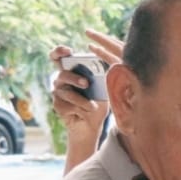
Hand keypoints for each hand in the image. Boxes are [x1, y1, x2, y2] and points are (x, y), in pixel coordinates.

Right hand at [50, 29, 120, 171]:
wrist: (95, 131)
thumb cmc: (105, 106)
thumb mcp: (108, 89)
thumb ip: (109, 73)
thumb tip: (121, 56)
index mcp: (75, 72)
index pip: (61, 56)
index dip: (60, 52)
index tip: (65, 49)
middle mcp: (64, 80)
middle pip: (59, 70)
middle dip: (70, 73)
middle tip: (83, 80)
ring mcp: (60, 94)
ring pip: (60, 88)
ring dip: (76, 94)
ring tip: (90, 102)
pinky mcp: (60, 109)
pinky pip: (62, 104)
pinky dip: (76, 108)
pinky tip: (87, 112)